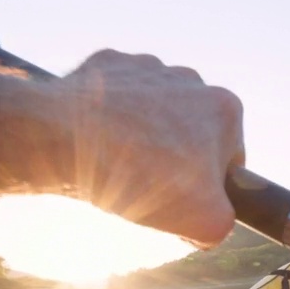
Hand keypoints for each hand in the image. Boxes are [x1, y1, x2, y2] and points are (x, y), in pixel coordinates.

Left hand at [62, 50, 244, 245]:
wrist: (60, 139)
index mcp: (225, 109)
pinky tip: (93, 141)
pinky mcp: (107, 64)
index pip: (229, 159)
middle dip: (175, 159)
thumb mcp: (206, 223)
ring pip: (153, 114)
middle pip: (192, 133)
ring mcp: (147, 67)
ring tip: (114, 166)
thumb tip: (214, 222)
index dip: (207, 187)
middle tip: (146, 188)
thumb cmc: (138, 178)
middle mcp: (192, 78)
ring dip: (141, 138)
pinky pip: (115, 98)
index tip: (180, 202)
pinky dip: (107, 118)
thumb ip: (226, 223)